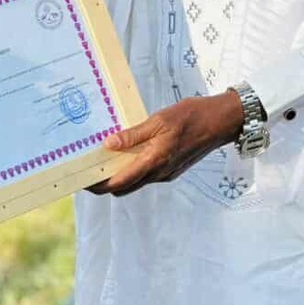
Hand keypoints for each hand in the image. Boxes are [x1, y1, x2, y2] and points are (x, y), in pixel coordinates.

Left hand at [90, 92, 244, 197]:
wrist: (220, 122)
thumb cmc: (190, 116)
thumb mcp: (158, 120)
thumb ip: (133, 135)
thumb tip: (108, 145)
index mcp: (154, 162)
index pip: (119, 183)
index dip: (99, 186)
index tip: (83, 180)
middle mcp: (159, 174)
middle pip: (125, 188)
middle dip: (105, 184)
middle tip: (89, 169)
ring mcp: (167, 174)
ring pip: (136, 182)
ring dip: (120, 176)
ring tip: (104, 160)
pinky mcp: (172, 169)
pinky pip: (147, 175)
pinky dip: (133, 170)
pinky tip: (126, 154)